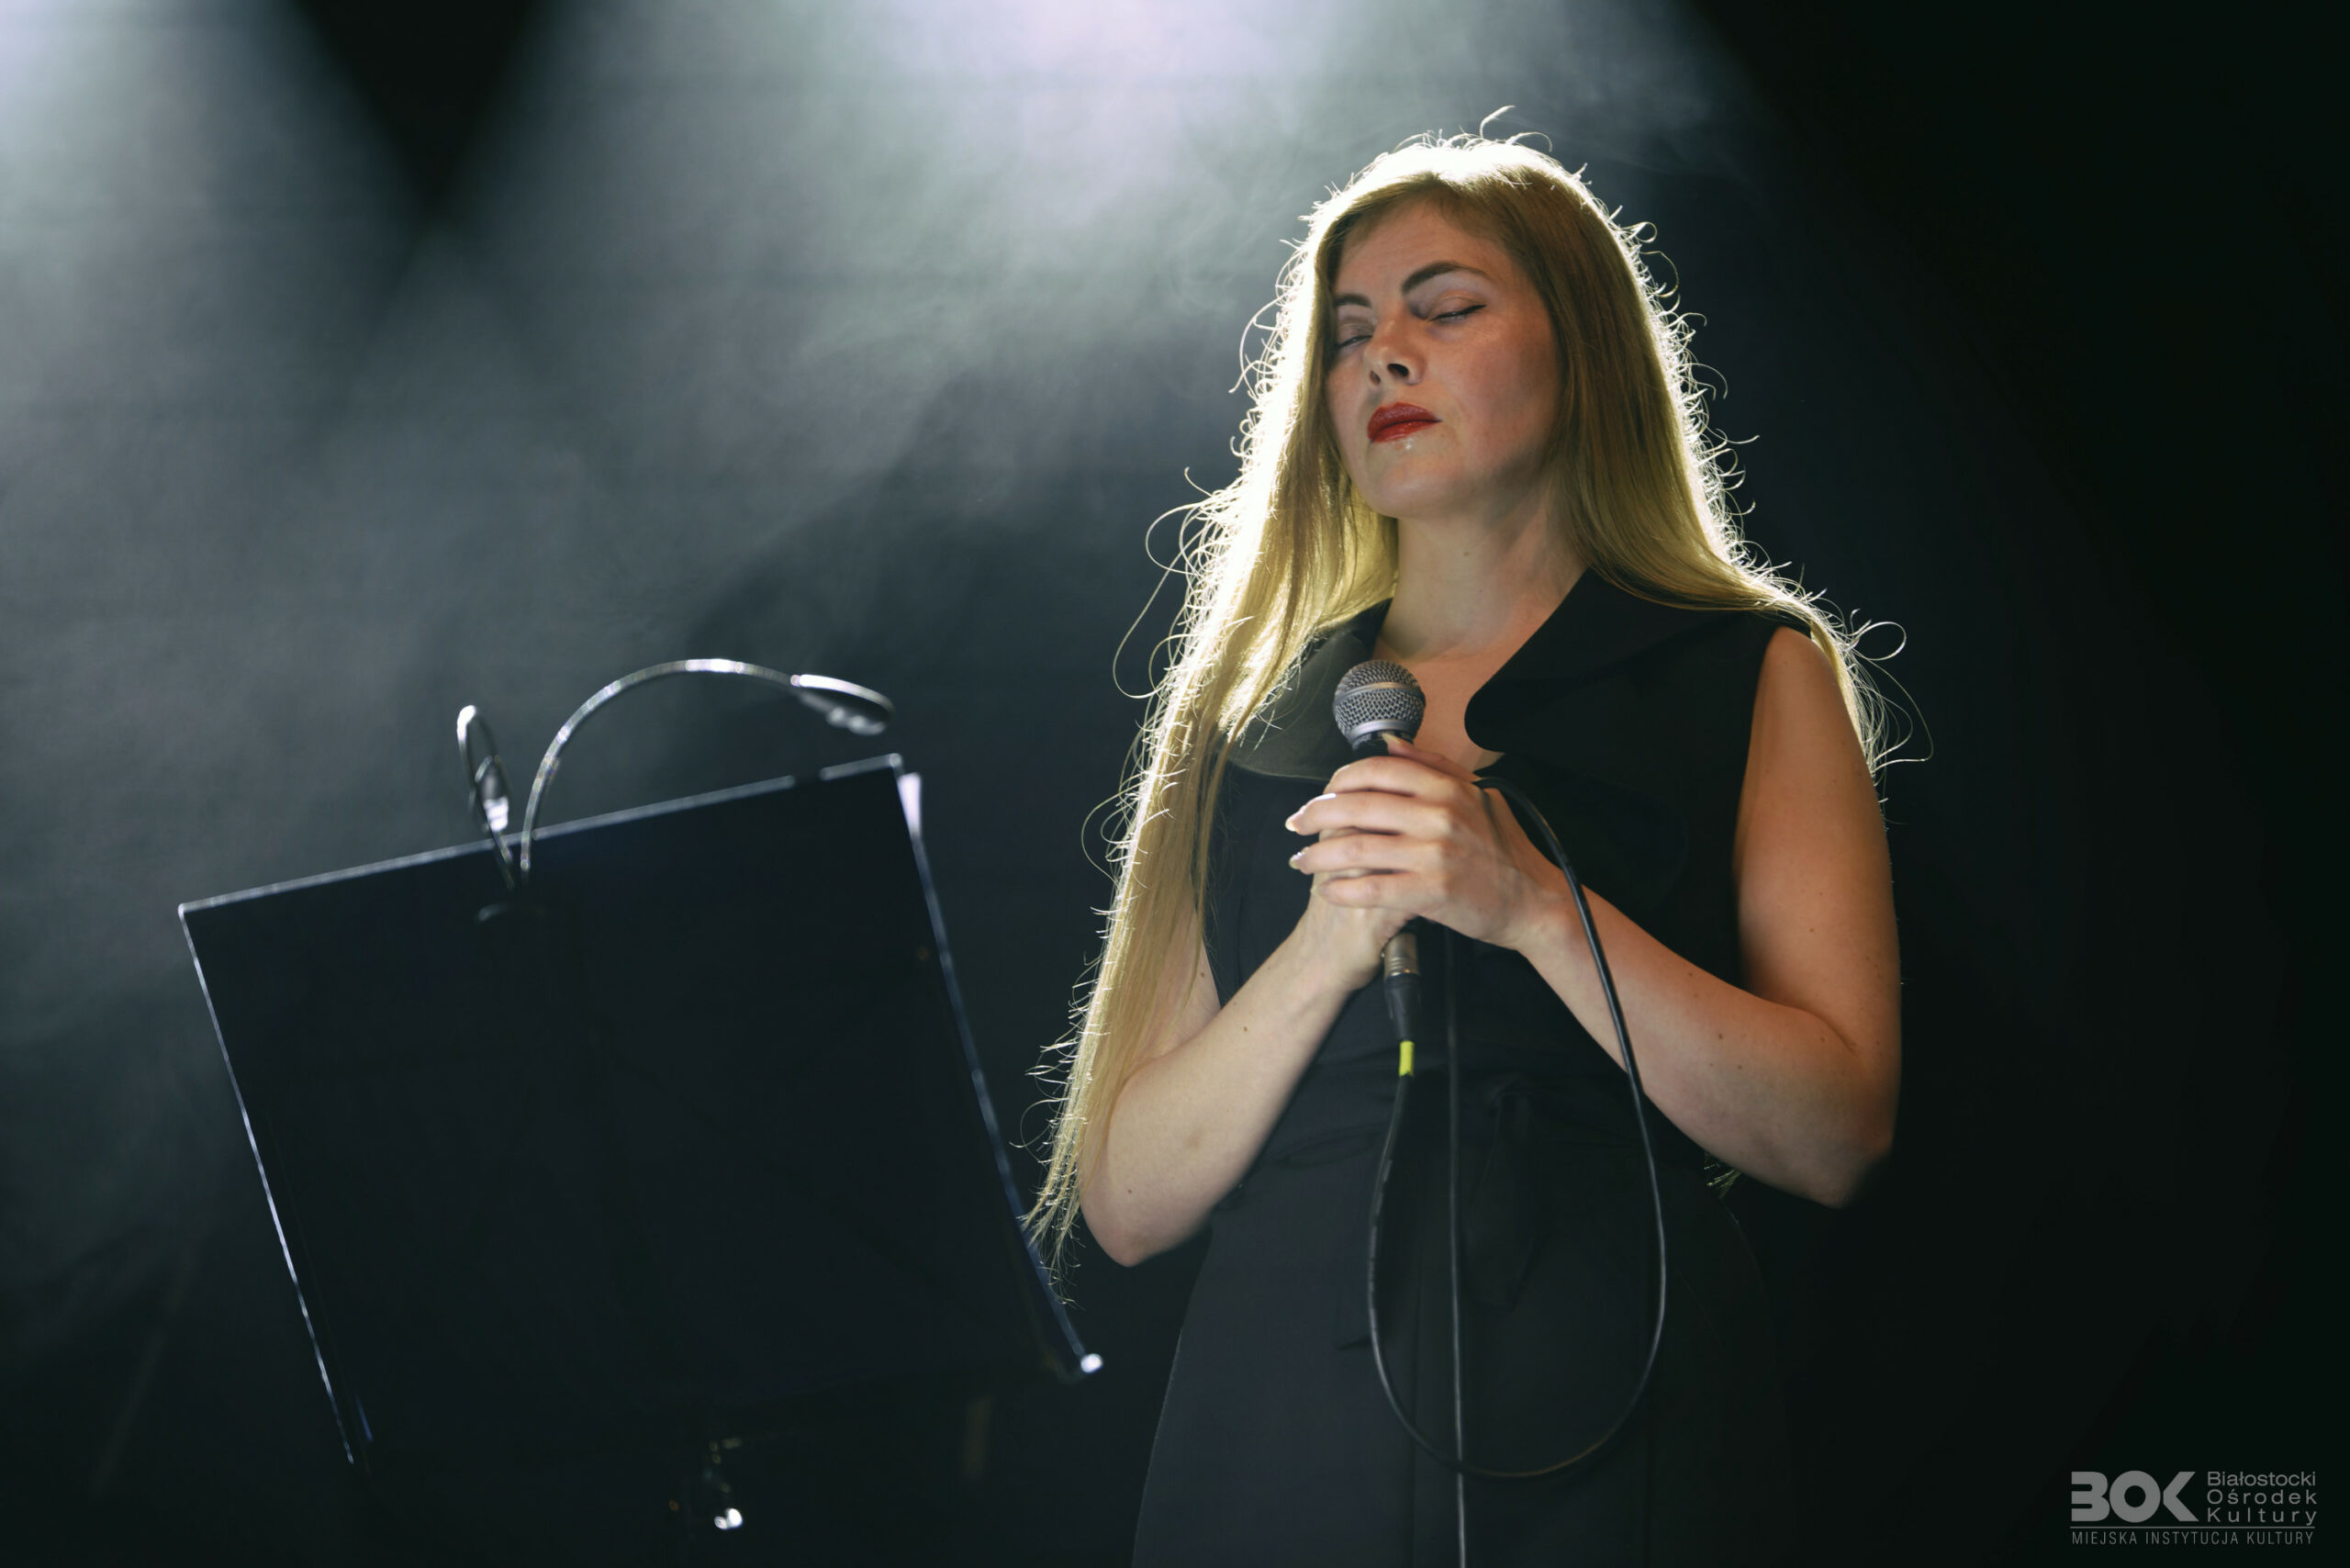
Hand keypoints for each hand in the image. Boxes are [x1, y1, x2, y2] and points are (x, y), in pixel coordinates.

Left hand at [1284, 738, 1568, 953]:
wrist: (1532, 900)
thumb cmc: (1502, 849)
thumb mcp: (1476, 796)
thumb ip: (1433, 766)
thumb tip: (1391, 743)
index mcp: (1445, 788)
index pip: (1376, 771)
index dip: (1338, 781)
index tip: (1321, 794)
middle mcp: (1438, 816)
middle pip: (1357, 807)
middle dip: (1315, 816)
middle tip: (1296, 826)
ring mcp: (1435, 855)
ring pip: (1357, 849)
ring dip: (1319, 856)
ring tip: (1301, 862)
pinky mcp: (1432, 892)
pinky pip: (1373, 889)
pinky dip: (1342, 890)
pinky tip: (1328, 892)